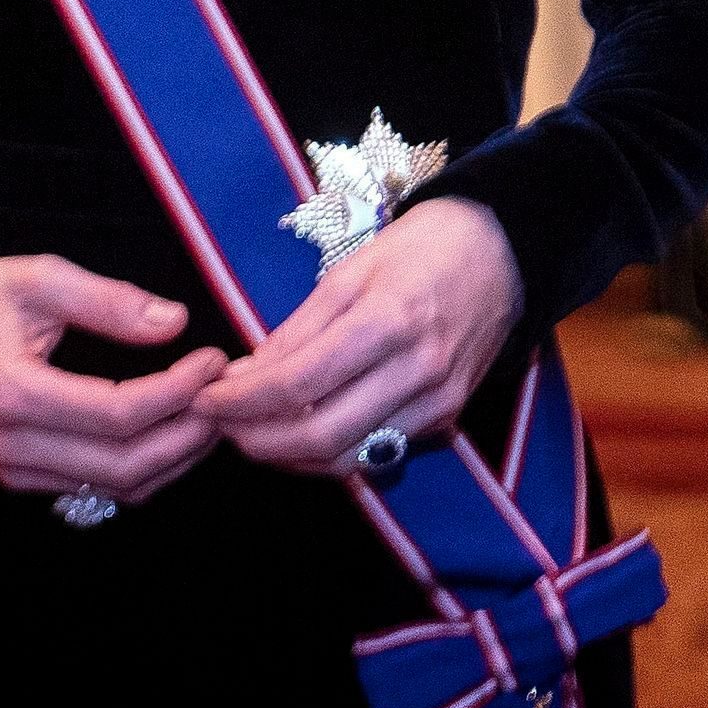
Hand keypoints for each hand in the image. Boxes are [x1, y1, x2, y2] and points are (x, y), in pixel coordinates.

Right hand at [0, 255, 227, 508]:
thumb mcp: (40, 278)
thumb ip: (108, 300)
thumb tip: (176, 323)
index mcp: (13, 393)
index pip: (117, 414)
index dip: (176, 393)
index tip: (214, 360)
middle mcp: (12, 444)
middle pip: (123, 465)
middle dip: (187, 435)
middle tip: (226, 395)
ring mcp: (14, 469)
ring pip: (115, 487)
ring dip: (173, 458)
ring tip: (211, 413)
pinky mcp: (20, 476)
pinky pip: (96, 488)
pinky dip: (143, 468)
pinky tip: (172, 432)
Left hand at [199, 197, 522, 475]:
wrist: (501, 252)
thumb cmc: (420, 249)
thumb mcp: (350, 270)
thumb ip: (299, 329)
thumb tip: (245, 376)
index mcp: (387, 321)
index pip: (298, 385)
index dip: (242, 401)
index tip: (206, 398)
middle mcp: (417, 371)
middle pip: (320, 436)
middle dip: (257, 440)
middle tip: (220, 426)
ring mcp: (437, 402)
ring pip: (348, 459)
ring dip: (289, 457)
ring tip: (251, 434)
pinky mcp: (447, 420)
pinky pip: (377, 453)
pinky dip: (330, 455)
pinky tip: (299, 437)